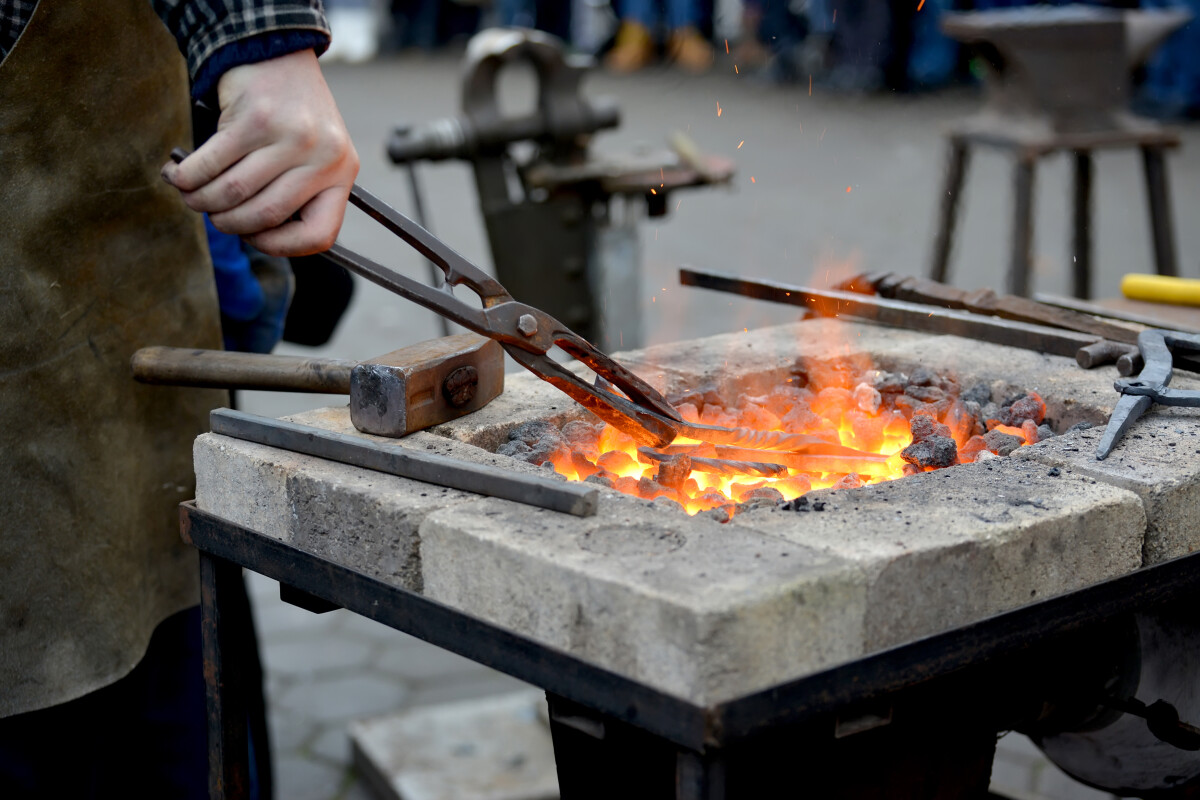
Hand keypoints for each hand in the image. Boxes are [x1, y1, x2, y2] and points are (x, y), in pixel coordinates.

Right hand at [162, 49, 358, 255]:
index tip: (256, 240)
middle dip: (228, 223)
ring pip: (234, 192)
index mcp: (343, 173)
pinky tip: (178, 176)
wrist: (278, 52)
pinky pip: (212, 163)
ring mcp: (290, 138)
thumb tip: (256, 235)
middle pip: (265, 215)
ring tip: (191, 196)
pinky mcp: (255, 119)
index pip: (319, 233)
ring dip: (202, 201)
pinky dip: (188, 176)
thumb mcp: (315, 154)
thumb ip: (299, 191)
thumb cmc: (294, 112)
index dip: (282, 248)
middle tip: (212, 216)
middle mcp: (323, 157)